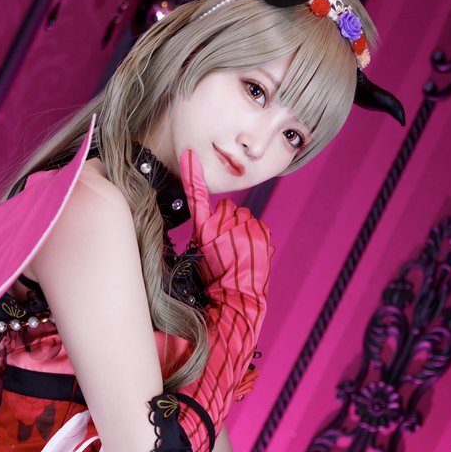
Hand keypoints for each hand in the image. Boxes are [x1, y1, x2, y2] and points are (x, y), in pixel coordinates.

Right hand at [178, 149, 271, 287]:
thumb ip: (207, 233)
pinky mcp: (260, 233)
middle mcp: (222, 226)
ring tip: (238, 250)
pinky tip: (249, 251)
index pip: (197, 197)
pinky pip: (257, 225)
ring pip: (243, 215)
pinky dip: (254, 234)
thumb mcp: (201, 254)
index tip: (190, 155)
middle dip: (227, 220)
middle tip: (226, 243)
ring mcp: (243, 228)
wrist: (237, 296)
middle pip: (227, 207)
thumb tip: (218, 219)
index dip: (193, 175)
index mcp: (202, 230)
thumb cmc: (215, 279)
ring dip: (241, 227)